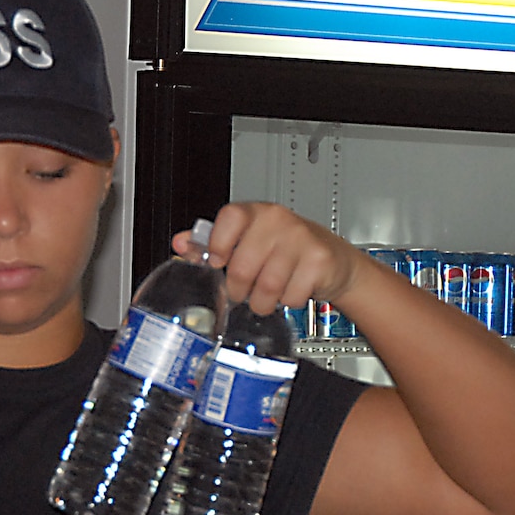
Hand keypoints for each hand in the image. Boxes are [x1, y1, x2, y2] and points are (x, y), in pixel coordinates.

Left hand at [172, 203, 362, 315]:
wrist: (333, 260)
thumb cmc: (287, 251)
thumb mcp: (250, 242)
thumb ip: (213, 242)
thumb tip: (181, 243)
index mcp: (256, 212)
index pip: (230, 218)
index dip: (218, 244)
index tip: (218, 262)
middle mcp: (278, 221)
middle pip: (242, 266)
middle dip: (239, 289)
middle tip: (245, 290)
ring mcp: (301, 239)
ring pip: (266, 287)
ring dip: (263, 301)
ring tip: (268, 294)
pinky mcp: (319, 260)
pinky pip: (290, 296)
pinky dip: (288, 302)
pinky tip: (291, 290)